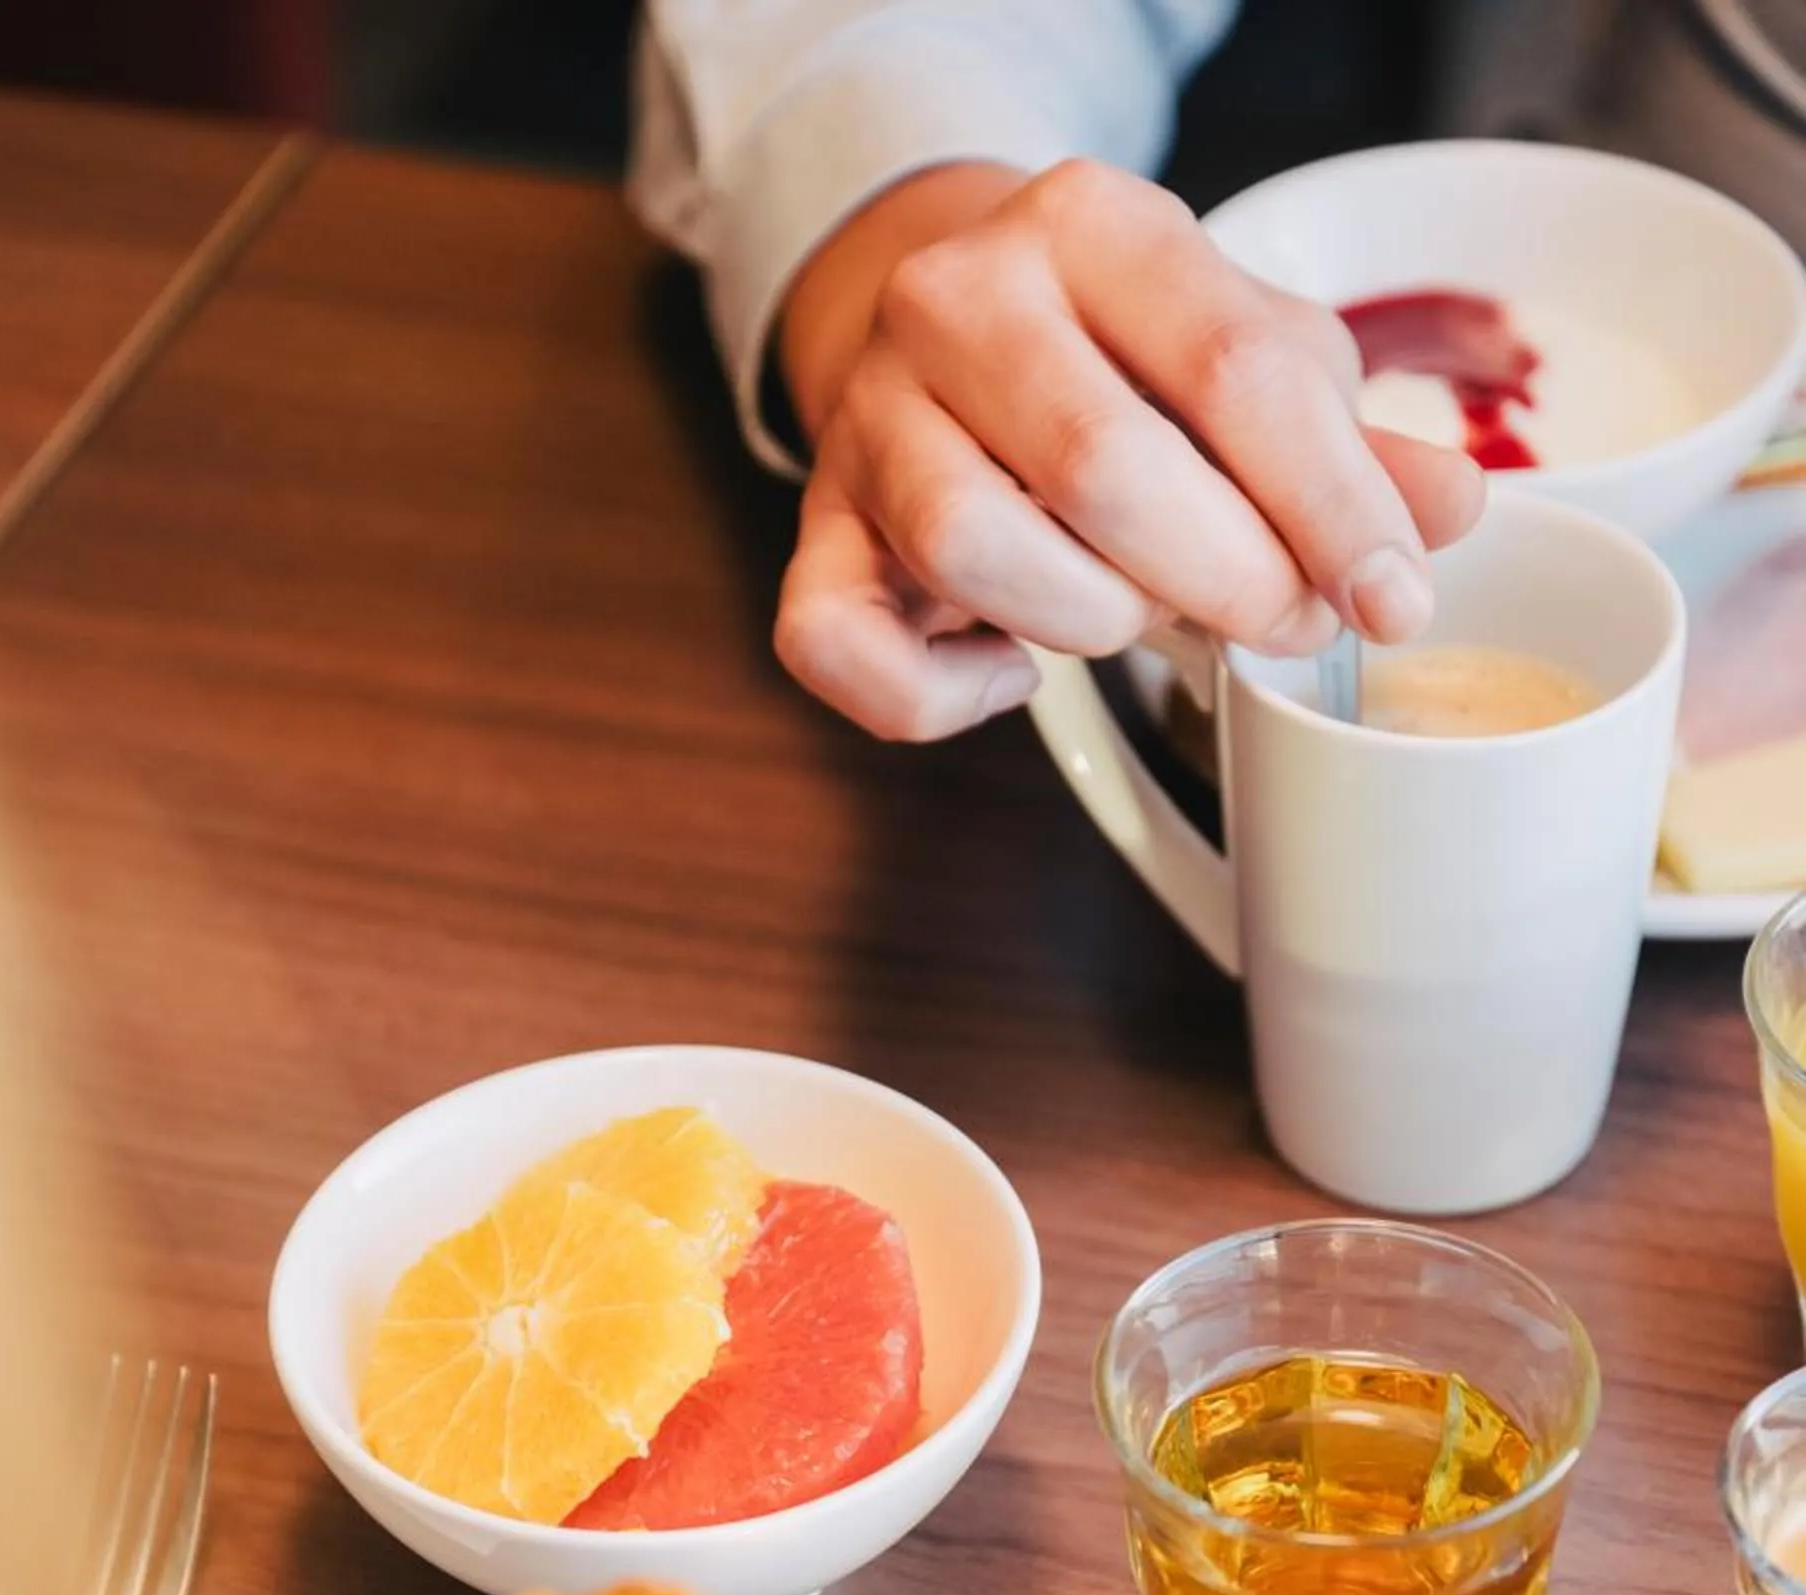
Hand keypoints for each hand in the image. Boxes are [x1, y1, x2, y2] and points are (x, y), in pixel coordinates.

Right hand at [775, 162, 1485, 739]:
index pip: (1236, 371)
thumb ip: (1348, 445)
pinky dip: (941, 697)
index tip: (1390, 598)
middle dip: (1222, 579)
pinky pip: (843, 646)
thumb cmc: (1119, 361)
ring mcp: (870, 417)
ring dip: (1086, 620)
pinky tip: (1010, 673)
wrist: (952, 329)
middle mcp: (959, 298)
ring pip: (971, 547)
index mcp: (1093, 226)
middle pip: (1103, 466)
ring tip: (1131, 613)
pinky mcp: (815, 531)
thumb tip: (1449, 516)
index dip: (1332, 510)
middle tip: (1275, 622)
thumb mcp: (1248, 365)